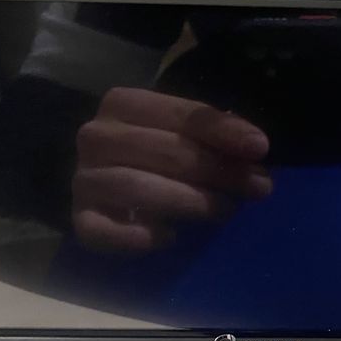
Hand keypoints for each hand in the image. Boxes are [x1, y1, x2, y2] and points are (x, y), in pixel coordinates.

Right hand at [73, 88, 270, 252]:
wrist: (103, 185)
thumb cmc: (154, 155)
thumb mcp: (184, 134)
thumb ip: (216, 134)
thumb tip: (254, 146)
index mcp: (123, 104)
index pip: (179, 114)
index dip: (223, 131)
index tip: (260, 148)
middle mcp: (96, 136)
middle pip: (164, 151)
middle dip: (218, 170)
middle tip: (259, 187)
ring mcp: (84, 179)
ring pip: (137, 187)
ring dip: (189, 201)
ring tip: (225, 210)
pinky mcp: (80, 219)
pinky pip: (103, 230)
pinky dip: (136, 237)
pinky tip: (169, 237)